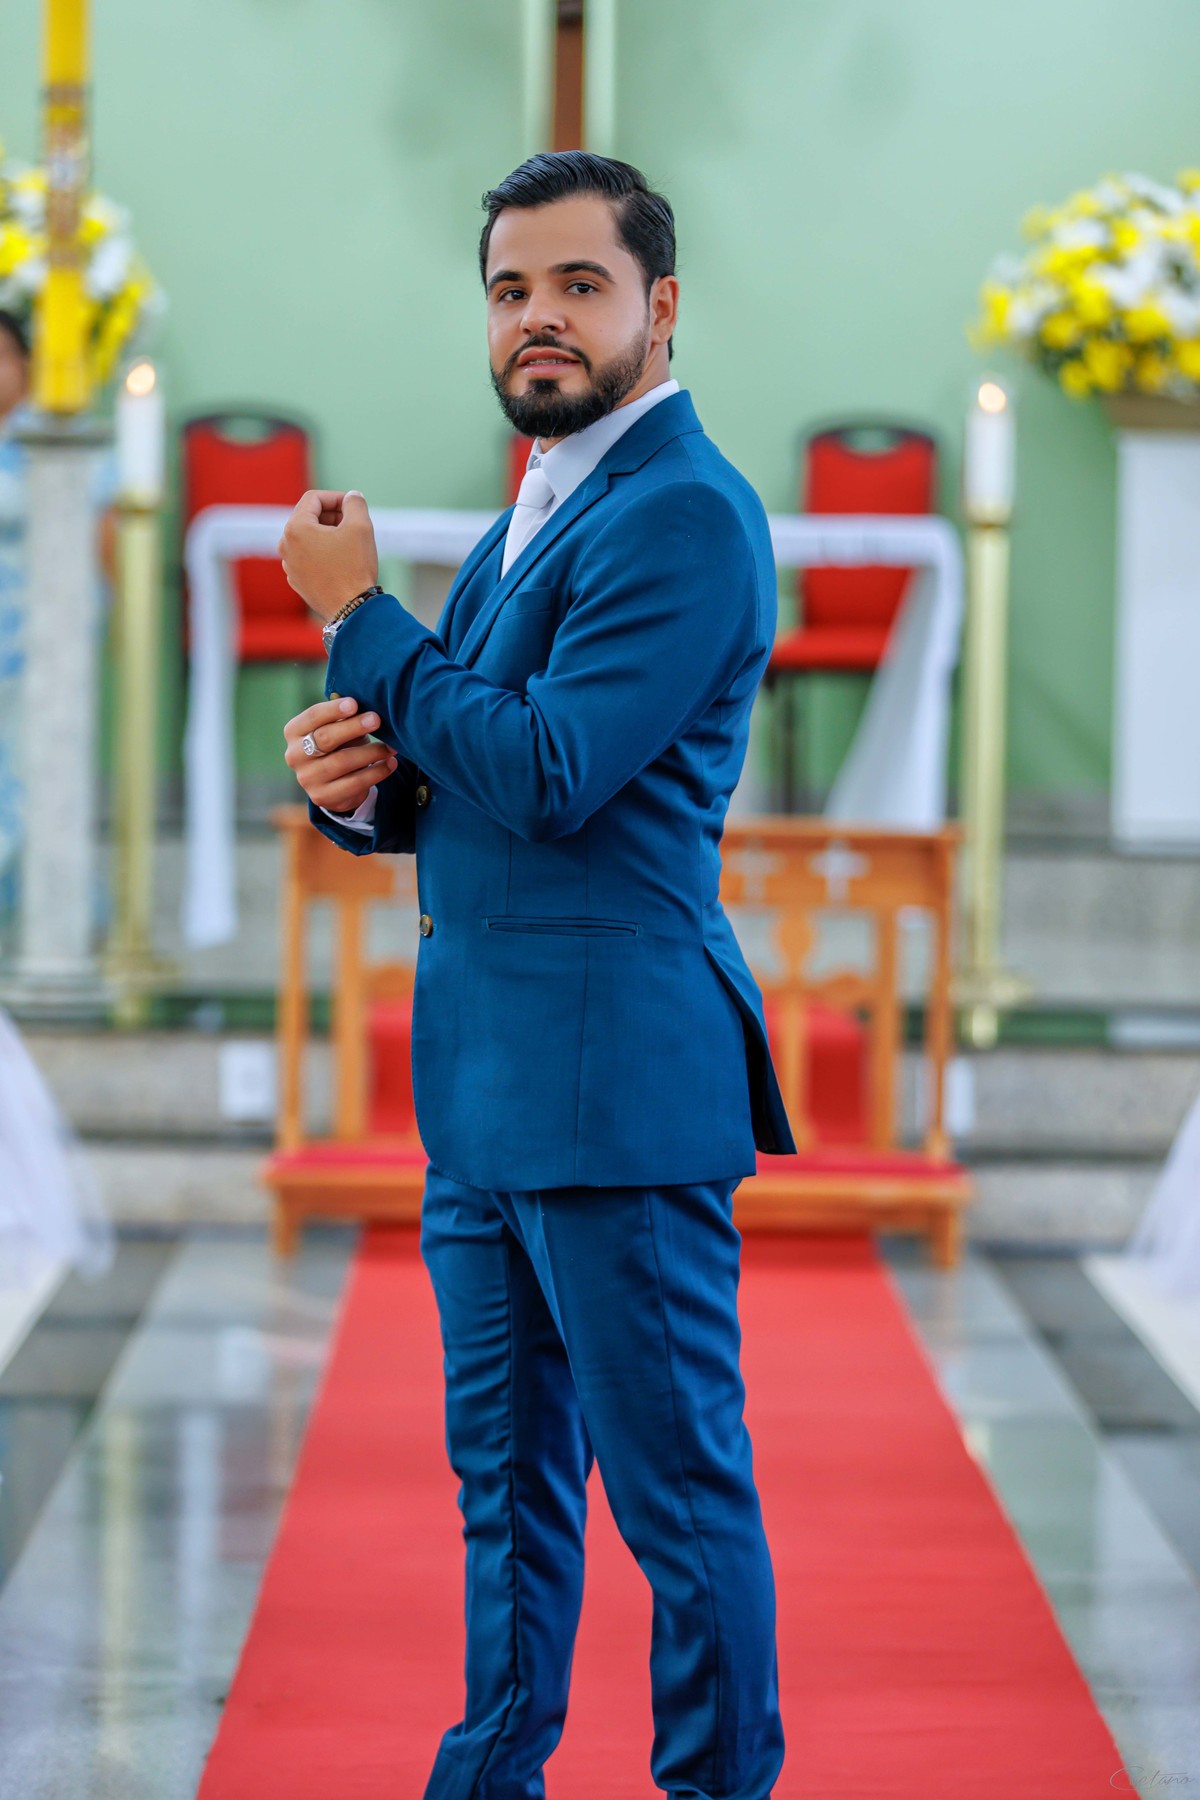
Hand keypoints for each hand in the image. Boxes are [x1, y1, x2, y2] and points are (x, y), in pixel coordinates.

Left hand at [278, 489, 378, 622]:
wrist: (351, 610)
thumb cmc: (354, 568)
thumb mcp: (361, 526)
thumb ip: (355, 503)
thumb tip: (352, 497)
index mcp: (296, 528)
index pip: (314, 498)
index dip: (336, 497)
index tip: (353, 506)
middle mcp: (286, 545)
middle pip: (308, 517)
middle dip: (331, 515)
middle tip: (353, 523)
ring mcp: (289, 565)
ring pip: (308, 538)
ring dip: (328, 534)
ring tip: (349, 543)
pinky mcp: (297, 580)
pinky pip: (308, 557)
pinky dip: (323, 552)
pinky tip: (341, 561)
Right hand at [283, 695, 397, 811]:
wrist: (334, 784)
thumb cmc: (338, 745)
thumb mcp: (337, 728)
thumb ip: (344, 718)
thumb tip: (366, 706)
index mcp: (294, 732)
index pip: (312, 717)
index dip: (333, 709)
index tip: (355, 704)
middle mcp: (295, 755)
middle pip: (325, 738)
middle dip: (353, 727)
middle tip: (376, 720)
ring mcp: (307, 779)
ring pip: (341, 762)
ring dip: (370, 752)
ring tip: (391, 747)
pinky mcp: (322, 797)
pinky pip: (354, 783)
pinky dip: (376, 772)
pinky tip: (390, 763)